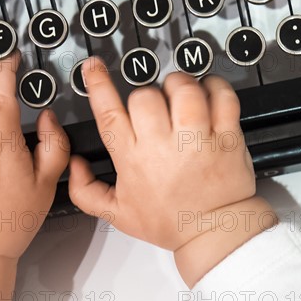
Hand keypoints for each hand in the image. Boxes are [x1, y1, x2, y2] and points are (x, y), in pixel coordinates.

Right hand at [68, 58, 275, 285]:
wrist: (214, 233)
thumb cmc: (168, 221)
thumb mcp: (117, 213)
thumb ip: (85, 191)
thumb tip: (75, 163)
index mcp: (133, 158)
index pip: (109, 113)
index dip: (98, 84)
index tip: (93, 67)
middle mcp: (163, 145)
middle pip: (145, 96)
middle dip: (146, 94)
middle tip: (155, 106)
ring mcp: (197, 139)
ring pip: (183, 90)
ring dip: (178, 85)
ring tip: (179, 96)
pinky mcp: (226, 136)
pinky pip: (222, 97)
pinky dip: (214, 86)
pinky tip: (207, 92)